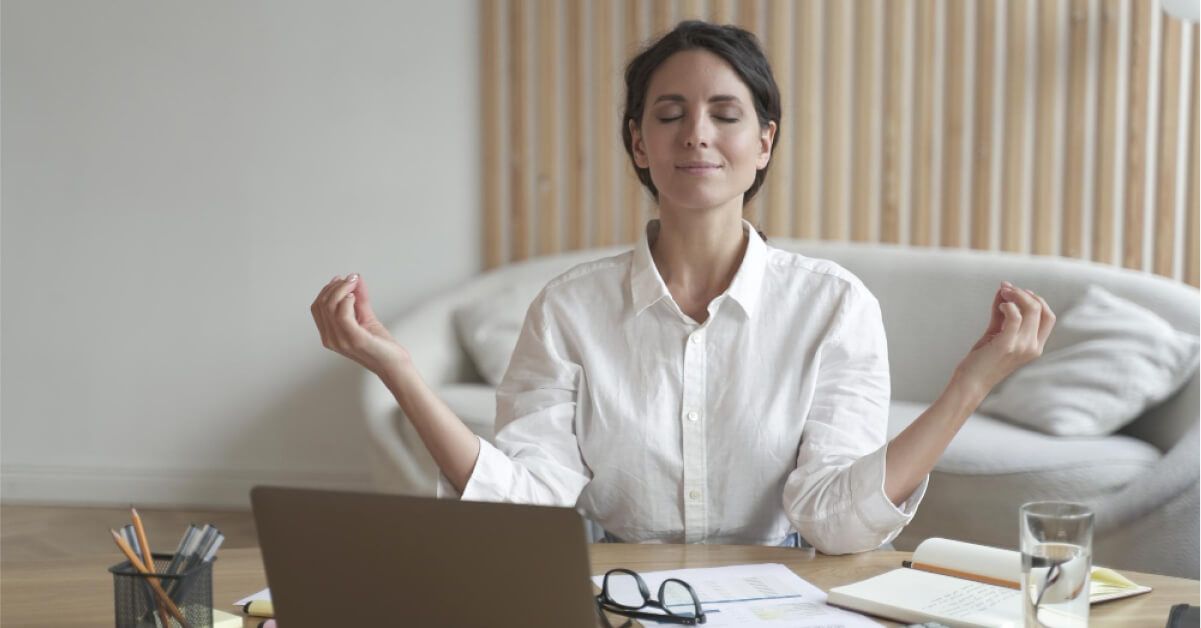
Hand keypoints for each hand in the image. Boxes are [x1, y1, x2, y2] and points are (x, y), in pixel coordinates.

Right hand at [310, 274, 410, 375]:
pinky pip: (343, 316)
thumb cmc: (380, 346)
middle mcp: (331, 339)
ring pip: (330, 307)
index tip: (341, 278)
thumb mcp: (366, 317)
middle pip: (321, 305)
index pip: (317, 307)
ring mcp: (341, 341)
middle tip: (351, 279)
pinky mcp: (355, 339)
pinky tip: (355, 296)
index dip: (327, 290)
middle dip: (335, 287)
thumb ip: (359, 298)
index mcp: (329, 335)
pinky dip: (347, 301)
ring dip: (342, 289)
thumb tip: (355, 278)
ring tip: (354, 283)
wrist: (393, 365)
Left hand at [953, 281, 1055, 397]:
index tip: (1017, 291)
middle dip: (1025, 293)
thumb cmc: (983, 358)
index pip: (1049, 316)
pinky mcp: (1007, 344)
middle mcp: (1033, 347)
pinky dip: (1008, 305)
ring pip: (1031, 309)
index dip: (1036, 299)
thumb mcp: (997, 332)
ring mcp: (1022, 346)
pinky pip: (1014, 316)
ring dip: (1016, 295)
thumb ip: (1002, 312)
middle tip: (1006, 288)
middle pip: (1041, 309)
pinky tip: (1000, 305)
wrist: (971, 382)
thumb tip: (1004, 289)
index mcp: (1035, 346)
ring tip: (1002, 292)